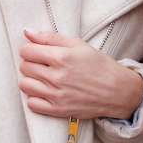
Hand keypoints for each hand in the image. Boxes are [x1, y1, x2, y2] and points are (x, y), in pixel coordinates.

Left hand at [19, 29, 142, 119]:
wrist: (117, 90)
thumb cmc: (99, 65)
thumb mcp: (78, 44)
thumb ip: (50, 37)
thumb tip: (27, 32)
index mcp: (61, 57)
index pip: (27, 51)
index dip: (29, 49)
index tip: (35, 51)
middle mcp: (56, 77)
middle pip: (24, 67)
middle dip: (30, 62)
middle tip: (42, 63)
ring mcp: (56, 95)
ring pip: (24, 85)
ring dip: (30, 79)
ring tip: (42, 77)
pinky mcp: (58, 110)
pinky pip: (32, 104)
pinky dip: (35, 97)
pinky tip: (45, 91)